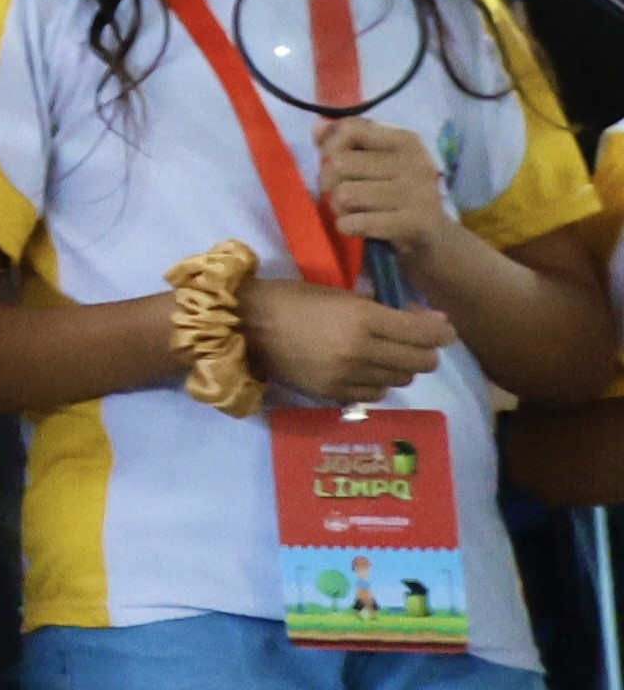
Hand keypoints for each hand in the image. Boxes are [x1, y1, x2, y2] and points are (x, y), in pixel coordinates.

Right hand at [249, 274, 450, 408]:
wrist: (246, 326)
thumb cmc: (294, 300)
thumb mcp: (342, 294)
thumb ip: (386, 308)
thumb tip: (432, 320)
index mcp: (363, 318)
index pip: (425, 333)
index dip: (442, 332)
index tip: (442, 330)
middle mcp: (359, 350)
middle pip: (420, 362)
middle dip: (425, 352)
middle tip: (417, 344)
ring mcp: (346, 376)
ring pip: (400, 380)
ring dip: (400, 367)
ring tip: (387, 356)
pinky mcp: (332, 394)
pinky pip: (375, 395)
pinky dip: (377, 383)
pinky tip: (364, 370)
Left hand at [316, 116, 455, 258]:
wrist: (433, 237)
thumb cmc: (395, 193)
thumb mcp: (376, 160)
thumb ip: (346, 141)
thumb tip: (318, 126)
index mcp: (405, 140)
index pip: (350, 128)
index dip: (330, 146)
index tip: (333, 161)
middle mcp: (414, 161)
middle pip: (338, 164)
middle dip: (329, 182)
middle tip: (343, 193)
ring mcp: (416, 192)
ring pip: (343, 194)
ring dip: (338, 207)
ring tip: (354, 210)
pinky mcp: (414, 222)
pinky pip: (355, 222)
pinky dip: (347, 226)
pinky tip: (360, 225)